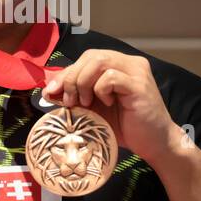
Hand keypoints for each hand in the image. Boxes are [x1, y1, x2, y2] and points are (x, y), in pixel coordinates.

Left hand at [41, 49, 180, 164]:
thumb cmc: (123, 126)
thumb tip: (48, 89)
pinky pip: (110, 78)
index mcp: (118, 65)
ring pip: (99, 62)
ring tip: (86, 103)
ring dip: (83, 83)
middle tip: (69, 101)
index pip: (86, 58)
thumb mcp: (92, 108)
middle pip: (90, 56)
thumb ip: (74, 95)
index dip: (66, 73)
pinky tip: (107, 104)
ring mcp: (137, 72)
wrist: (152, 143)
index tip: (52, 92)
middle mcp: (129, 63)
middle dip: (71, 78)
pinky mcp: (140, 85)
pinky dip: (101, 91)